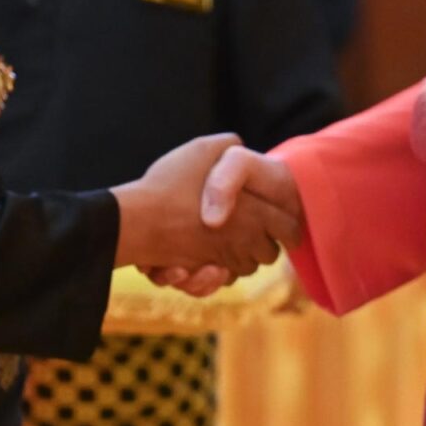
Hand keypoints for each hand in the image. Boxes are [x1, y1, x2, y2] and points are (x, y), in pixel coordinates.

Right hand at [113, 135, 298, 277]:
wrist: (135, 222)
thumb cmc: (170, 185)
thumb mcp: (202, 149)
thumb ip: (229, 144)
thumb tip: (240, 146)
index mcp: (255, 213)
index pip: (289, 228)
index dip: (290, 226)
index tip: (285, 223)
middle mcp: (244, 243)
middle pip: (269, 255)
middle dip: (264, 245)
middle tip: (254, 231)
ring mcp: (223, 262)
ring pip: (244, 269)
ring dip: (239, 259)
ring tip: (226, 241)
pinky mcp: (201, 276)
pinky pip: (218, 281)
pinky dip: (214, 274)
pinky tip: (204, 256)